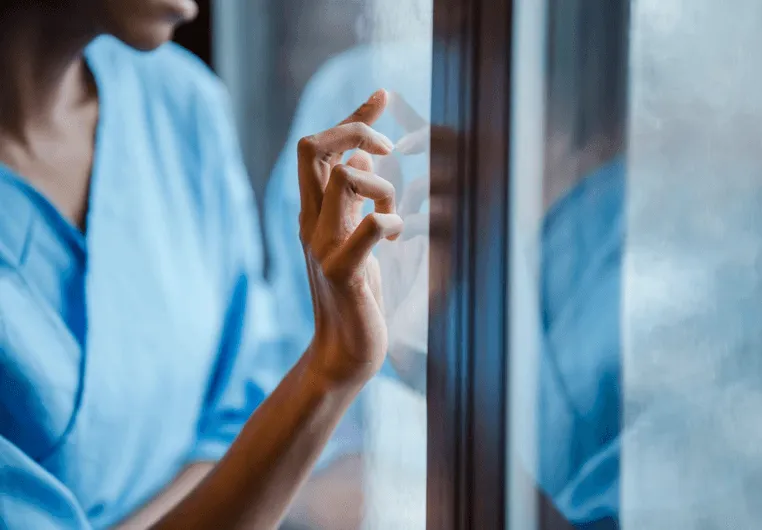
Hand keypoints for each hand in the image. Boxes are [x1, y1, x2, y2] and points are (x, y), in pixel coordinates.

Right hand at [298, 89, 403, 386]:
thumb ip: (353, 201)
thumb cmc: (354, 295)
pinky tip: (398, 237)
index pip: (320, 149)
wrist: (341, 354)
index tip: (381, 96)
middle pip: (313, 148)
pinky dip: (390, 221)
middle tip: (388, 147)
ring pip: (343, 179)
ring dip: (380, 184)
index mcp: (314, 212)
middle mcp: (311, 222)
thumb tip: (362, 159)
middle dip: (354, 130)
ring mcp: (323, 246)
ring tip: (394, 215)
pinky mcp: (343, 272)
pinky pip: (367, 228)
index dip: (352, 118)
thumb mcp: (352, 239)